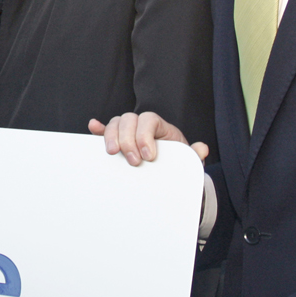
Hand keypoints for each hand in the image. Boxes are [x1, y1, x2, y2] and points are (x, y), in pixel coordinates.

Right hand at [90, 113, 209, 164]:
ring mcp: (129, 133)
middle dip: (128, 139)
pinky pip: (105, 131)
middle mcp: (143, 126)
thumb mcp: (188, 163)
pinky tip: (93, 128)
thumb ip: (194, 156)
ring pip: (116, 123)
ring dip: (112, 136)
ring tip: (114, 154)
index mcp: (162, 128)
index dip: (146, 134)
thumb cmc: (178, 166)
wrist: (170, 177)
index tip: (148, 156)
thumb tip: (202, 149)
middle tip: (134, 162)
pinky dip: (99, 129)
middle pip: (130, 119)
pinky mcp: (118, 142)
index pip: (150, 120)